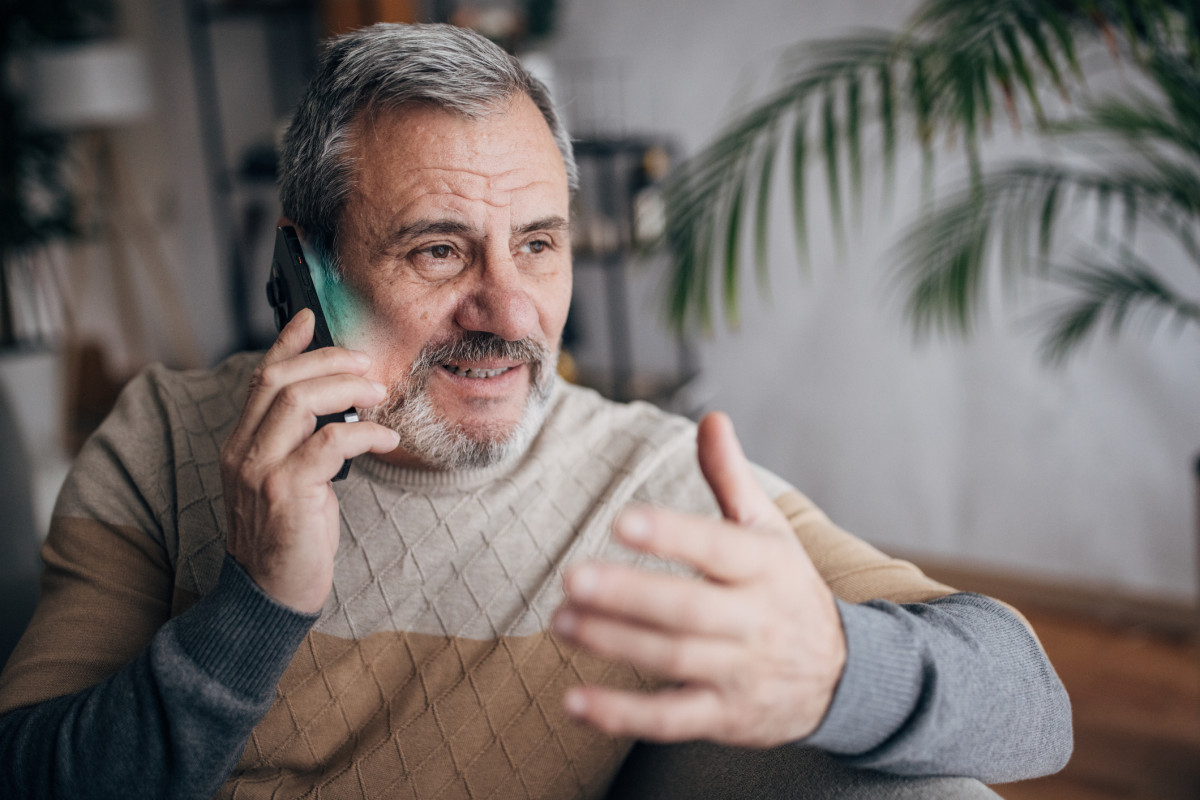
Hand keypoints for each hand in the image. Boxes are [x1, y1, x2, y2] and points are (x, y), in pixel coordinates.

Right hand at [220, 309, 399, 612]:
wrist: (271, 595)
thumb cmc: (290, 538)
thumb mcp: (291, 481)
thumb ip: (300, 443)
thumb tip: (338, 405)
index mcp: (241, 445)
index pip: (260, 379)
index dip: (285, 344)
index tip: (310, 318)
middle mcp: (242, 452)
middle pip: (280, 380)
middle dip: (329, 361)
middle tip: (367, 364)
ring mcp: (260, 471)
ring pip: (300, 401)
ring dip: (348, 388)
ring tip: (380, 394)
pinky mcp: (286, 492)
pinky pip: (329, 442)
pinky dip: (365, 432)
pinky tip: (387, 439)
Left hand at [552, 412, 845, 746]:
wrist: (842, 677)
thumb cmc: (786, 589)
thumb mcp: (769, 531)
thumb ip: (732, 479)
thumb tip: (711, 418)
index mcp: (765, 566)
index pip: (718, 548)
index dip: (672, 535)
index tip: (623, 521)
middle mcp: (755, 620)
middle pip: (689, 610)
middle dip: (630, 596)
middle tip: (573, 577)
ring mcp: (740, 673)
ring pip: (675, 660)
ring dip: (614, 643)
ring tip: (562, 620)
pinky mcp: (725, 717)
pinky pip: (672, 721)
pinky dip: (622, 715)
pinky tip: (575, 701)